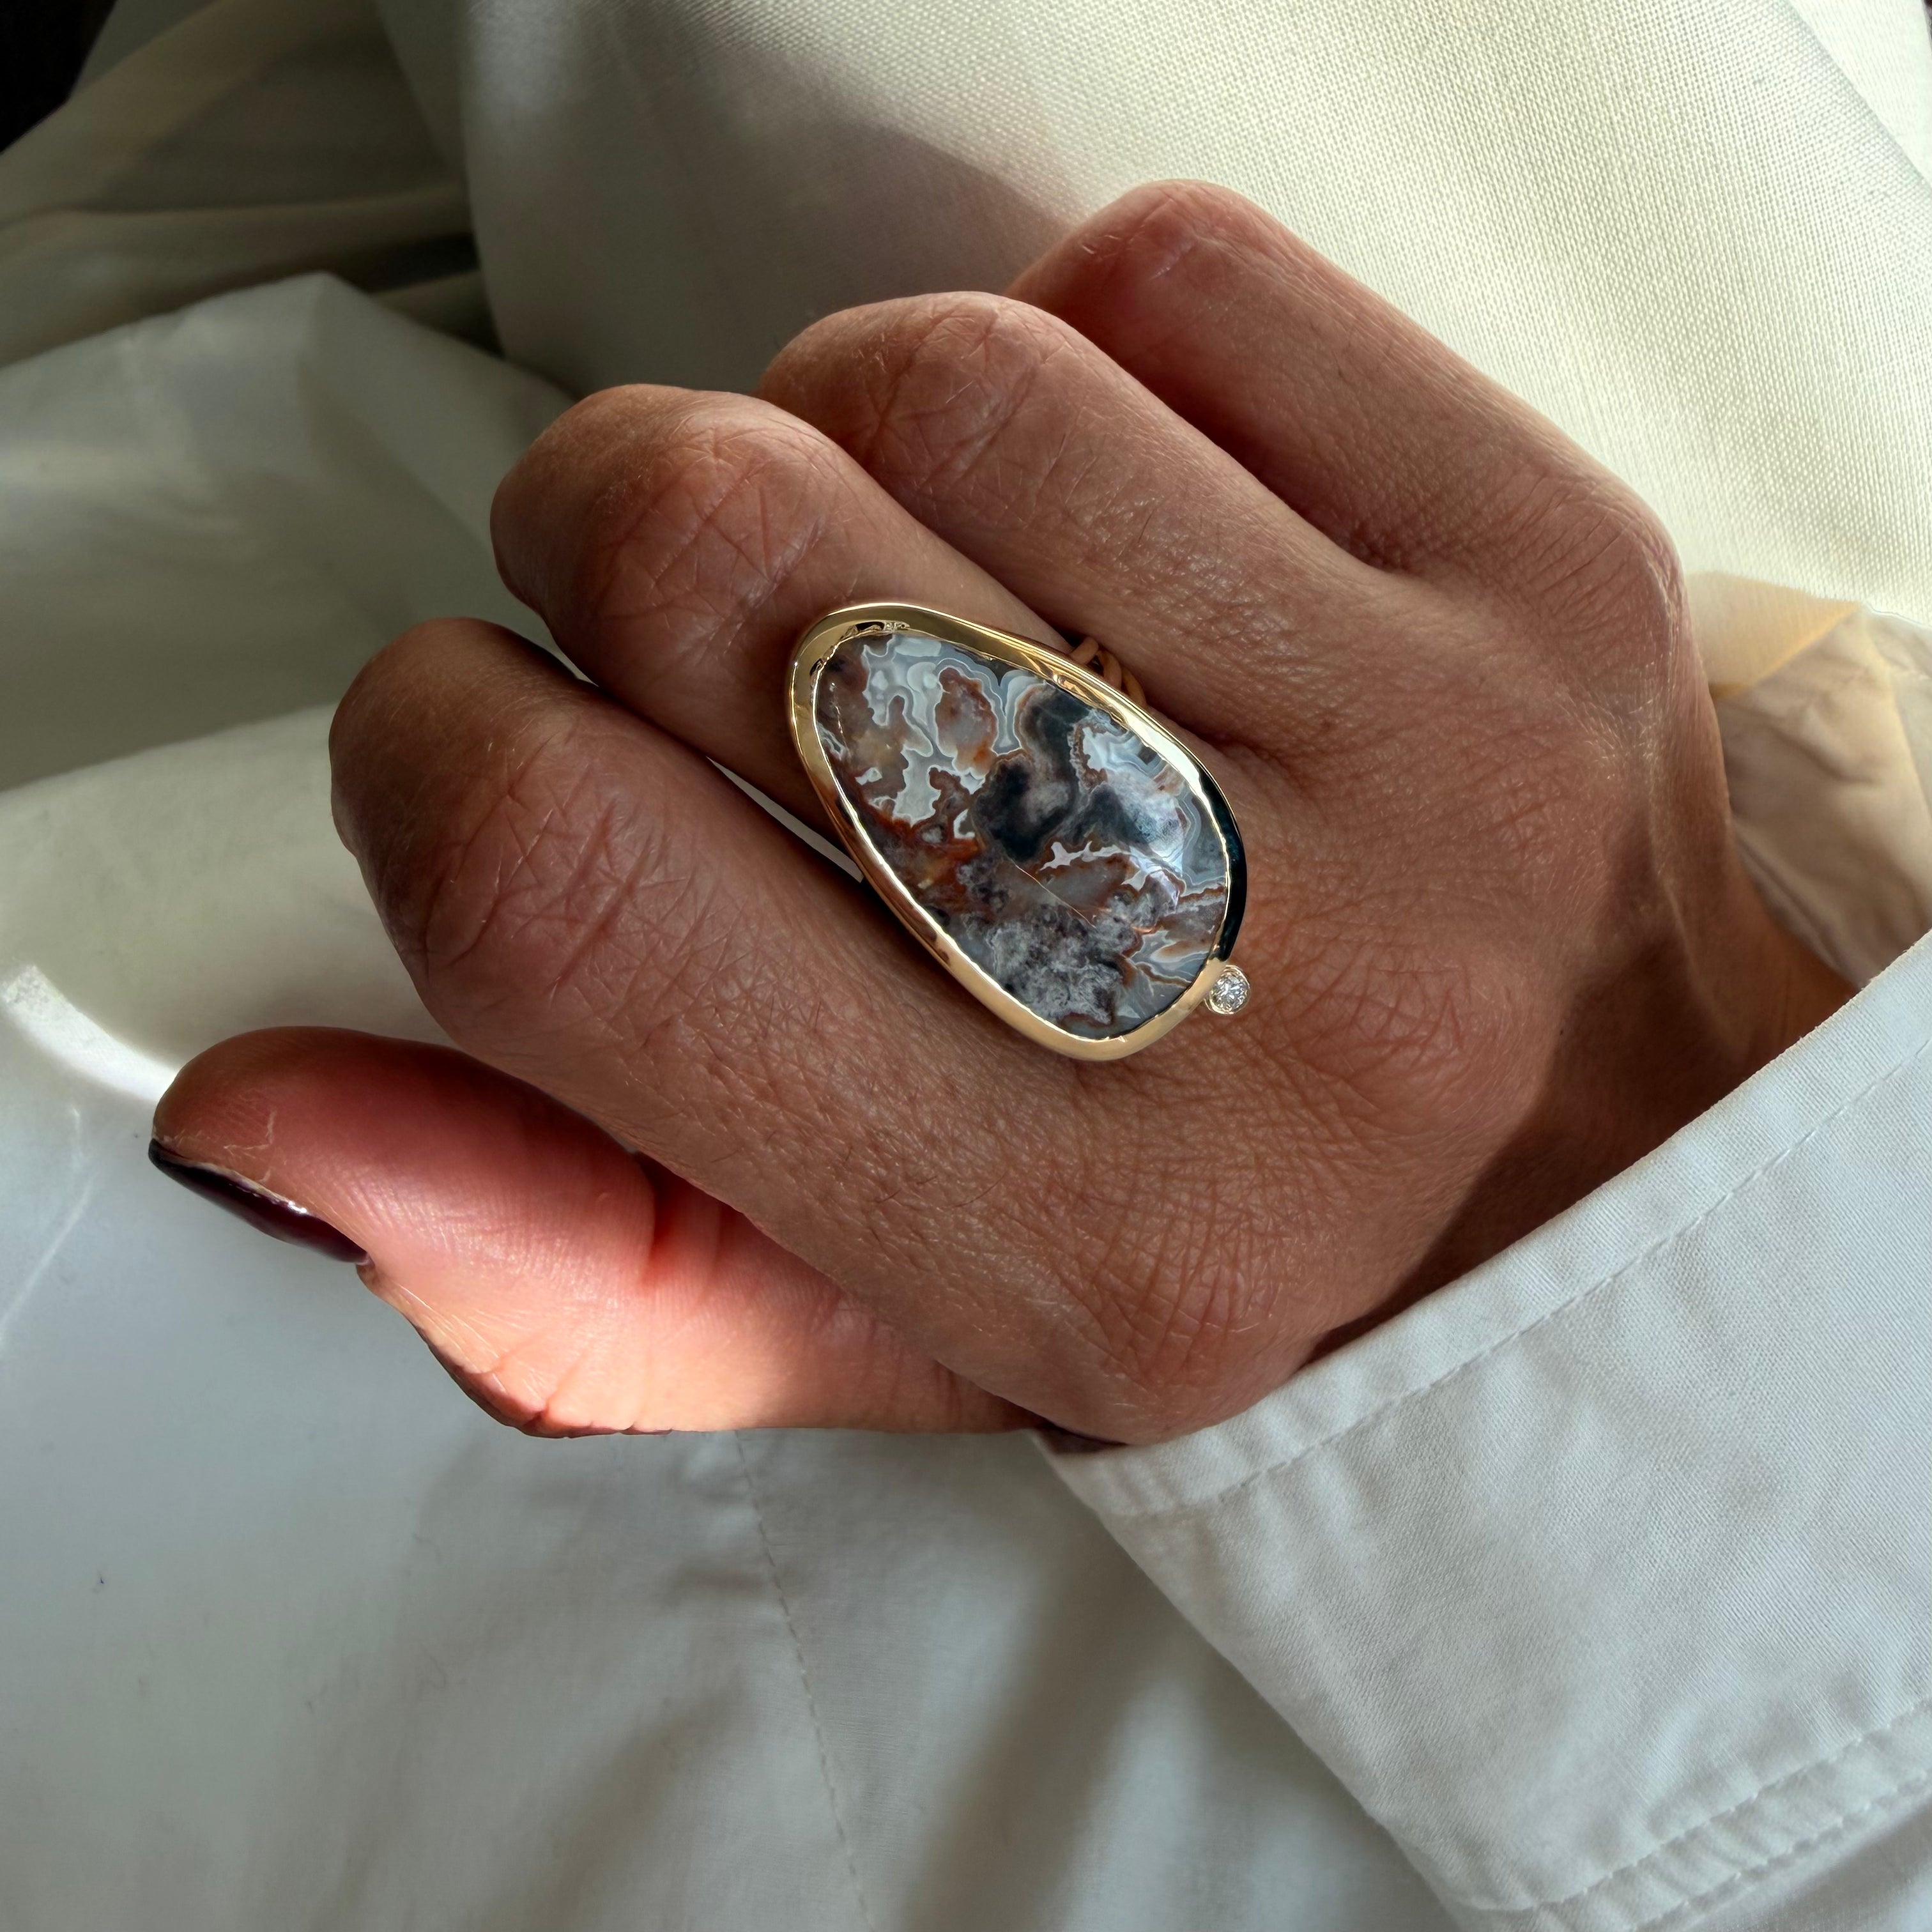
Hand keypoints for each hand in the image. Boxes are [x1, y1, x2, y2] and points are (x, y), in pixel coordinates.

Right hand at [152, 181, 1848, 1443]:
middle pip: (717, 555)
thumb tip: (267, 1115)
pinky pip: (1170, 289)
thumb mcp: (893, 1345)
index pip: (572, 890)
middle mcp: (1260, 987)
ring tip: (915, 584)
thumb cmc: (1235, 1278)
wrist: (1613, 1189)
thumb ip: (575, 1264)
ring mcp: (1440, 748)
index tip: (492, 752)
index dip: (436, 758)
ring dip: (836, 441)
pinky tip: (1107, 526)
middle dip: (606, 546)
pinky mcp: (1542, 560)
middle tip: (695, 641)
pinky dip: (1069, 359)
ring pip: (929, 381)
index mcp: (1072, 1229)